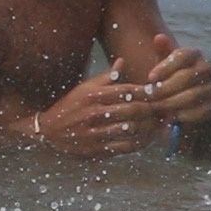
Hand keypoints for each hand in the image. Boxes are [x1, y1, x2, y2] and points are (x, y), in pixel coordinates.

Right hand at [28, 64, 159, 155]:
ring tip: (160, 124)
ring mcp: (96, 133)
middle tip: (162, 109)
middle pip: (133, 110)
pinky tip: (147, 139)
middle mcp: (95, 113)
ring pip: (132, 129)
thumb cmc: (69, 107)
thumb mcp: (84, 88)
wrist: (48, 132)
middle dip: (152, 110)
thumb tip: (122, 61)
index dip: (147, 91)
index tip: (157, 92)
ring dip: (149, 128)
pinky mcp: (97, 149)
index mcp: (93, 95)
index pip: (128, 91)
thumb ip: (106, 77)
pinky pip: (126, 147)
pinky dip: (140, 143)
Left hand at [142, 32, 210, 126]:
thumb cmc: (170, 83)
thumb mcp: (164, 69)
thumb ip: (161, 54)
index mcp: (193, 56)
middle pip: (187, 76)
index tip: (150, 77)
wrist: (189, 109)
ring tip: (157, 108)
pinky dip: (185, 115)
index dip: (166, 66)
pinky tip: (171, 118)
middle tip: (149, 96)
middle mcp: (206, 70)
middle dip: (165, 88)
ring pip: (194, 95)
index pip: (183, 55)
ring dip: (172, 103)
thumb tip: (159, 37)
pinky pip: (202, 111)